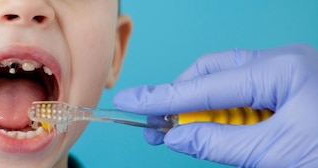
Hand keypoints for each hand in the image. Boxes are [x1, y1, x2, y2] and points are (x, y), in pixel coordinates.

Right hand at [113, 44, 317, 166]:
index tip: (128, 102)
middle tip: (157, 128)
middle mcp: (286, 63)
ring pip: (229, 82)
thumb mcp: (275, 155)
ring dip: (205, 109)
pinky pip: (248, 95)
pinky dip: (229, 114)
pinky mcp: (295, 91)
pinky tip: (222, 132)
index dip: (161, 97)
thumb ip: (218, 143)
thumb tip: (175, 137)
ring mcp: (292, 75)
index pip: (205, 85)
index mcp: (284, 70)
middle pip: (214, 71)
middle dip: (182, 97)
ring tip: (186, 136)